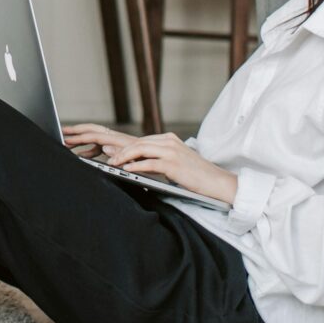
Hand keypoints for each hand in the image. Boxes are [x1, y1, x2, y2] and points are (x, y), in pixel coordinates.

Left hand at [62, 123, 237, 204]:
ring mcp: (172, 151)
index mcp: (169, 140)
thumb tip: (138, 164)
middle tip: (106, 158)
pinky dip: (135, 166)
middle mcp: (170, 142)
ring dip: (123, 157)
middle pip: (138, 143)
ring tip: (111, 163)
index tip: (110, 152)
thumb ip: (159, 159)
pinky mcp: (174, 164)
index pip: (141, 141)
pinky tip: (125, 170)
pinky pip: (149, 163)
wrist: (217, 182)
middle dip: (119, 150)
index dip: (124, 146)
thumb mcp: (176, 164)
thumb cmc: (196, 177)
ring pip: (141, 150)